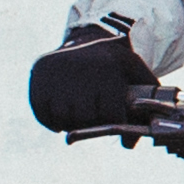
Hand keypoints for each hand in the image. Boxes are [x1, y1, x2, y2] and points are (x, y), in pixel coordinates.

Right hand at [28, 28, 151, 137]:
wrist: (89, 39)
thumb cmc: (117, 65)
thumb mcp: (137, 75)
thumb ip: (144, 107)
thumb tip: (128, 144)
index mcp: (109, 68)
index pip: (111, 113)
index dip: (114, 123)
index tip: (114, 120)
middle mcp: (80, 68)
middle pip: (85, 118)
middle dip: (92, 124)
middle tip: (95, 121)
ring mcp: (57, 70)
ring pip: (61, 118)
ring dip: (70, 125)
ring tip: (78, 119)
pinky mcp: (39, 73)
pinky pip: (41, 112)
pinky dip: (50, 122)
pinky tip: (60, 119)